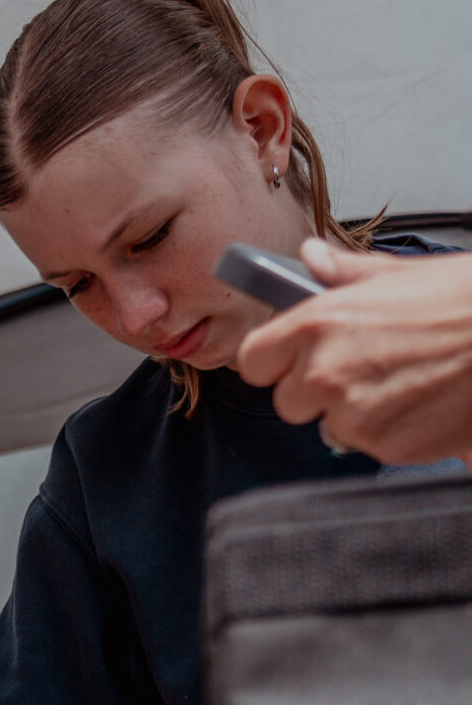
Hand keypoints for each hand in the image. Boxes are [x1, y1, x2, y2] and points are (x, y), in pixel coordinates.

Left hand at [236, 242, 471, 465]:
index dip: (273, 360)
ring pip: (329, 426)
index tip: (289, 358)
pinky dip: (390, 431)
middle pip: (287, 401)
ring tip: (401, 380)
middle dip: (316, 390)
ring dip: (355, 412)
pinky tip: (419, 402)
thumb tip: (310, 258)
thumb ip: (344, 274)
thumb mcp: (400, 275)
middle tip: (362, 367)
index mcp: (319, 323)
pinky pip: (368, 445)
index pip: (254, 359)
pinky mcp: (384, 446)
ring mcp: (353, 414)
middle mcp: (326, 371)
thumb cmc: (463, 303)